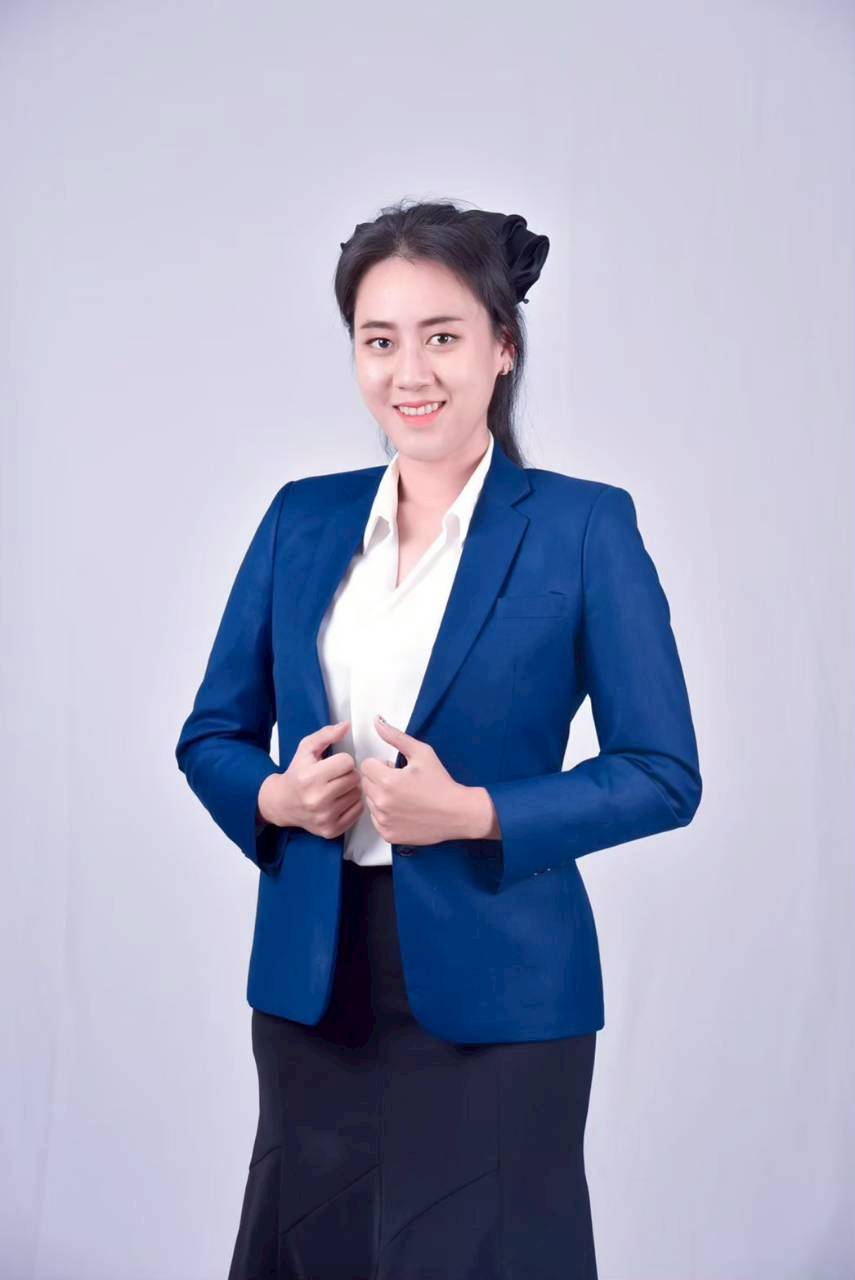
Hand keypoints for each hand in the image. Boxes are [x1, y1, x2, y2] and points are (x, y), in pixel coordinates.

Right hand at [258, 721, 363, 839]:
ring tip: (337, 788)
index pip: (347, 762)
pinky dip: (352, 804)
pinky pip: (358, 811)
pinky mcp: (331, 830)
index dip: (342, 760)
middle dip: (348, 774)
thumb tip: (346, 726)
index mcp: (310, 777)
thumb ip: (326, 734)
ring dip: (351, 789)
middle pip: (354, 778)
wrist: (282, 803)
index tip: (333, 764)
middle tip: (336, 776)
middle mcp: (317, 799)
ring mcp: (325, 817)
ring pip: (358, 794)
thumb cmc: (296, 773)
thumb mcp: (306, 748)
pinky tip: (339, 800)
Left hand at [359, 714, 470, 846]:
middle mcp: (381, 802)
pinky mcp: (387, 835)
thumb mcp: (422, 753)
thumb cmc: (440, 782)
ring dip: (381, 797)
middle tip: (402, 782)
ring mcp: (384, 821)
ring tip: (404, 797)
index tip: (397, 769)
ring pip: (369, 801)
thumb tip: (376, 721)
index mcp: (387, 781)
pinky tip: (404, 811)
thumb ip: (395, 736)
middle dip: (379, 779)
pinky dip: (385, 814)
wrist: (457, 813)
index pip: (366, 766)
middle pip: (366, 783)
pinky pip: (376, 819)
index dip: (382, 765)